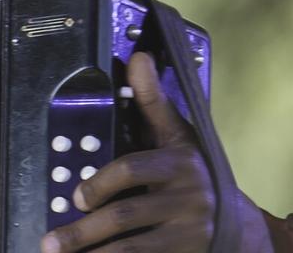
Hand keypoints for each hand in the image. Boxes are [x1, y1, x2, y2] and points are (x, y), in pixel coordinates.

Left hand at [40, 52, 273, 252]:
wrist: (240, 226)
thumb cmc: (195, 174)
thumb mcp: (179, 135)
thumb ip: (153, 102)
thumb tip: (138, 58)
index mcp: (180, 163)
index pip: (133, 169)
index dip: (100, 183)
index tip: (76, 197)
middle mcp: (188, 198)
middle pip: (126, 216)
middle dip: (84, 230)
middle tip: (52, 242)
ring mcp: (189, 232)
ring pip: (132, 248)